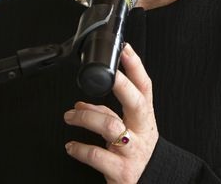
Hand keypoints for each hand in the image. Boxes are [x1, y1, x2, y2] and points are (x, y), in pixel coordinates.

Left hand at [63, 43, 158, 183]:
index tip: (125, 50)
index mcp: (144, 117)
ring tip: (70, 116)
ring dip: (86, 118)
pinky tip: (71, 146)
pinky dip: (80, 149)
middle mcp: (142, 132)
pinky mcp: (121, 172)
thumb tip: (80, 104)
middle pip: (135, 102)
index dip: (136, 67)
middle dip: (121, 85)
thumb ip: (107, 114)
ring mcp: (133, 152)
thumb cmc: (136, 152)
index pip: (145, 87)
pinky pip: (97, 156)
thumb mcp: (129, 129)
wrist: (151, 182)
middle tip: (107, 75)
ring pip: (111, 127)